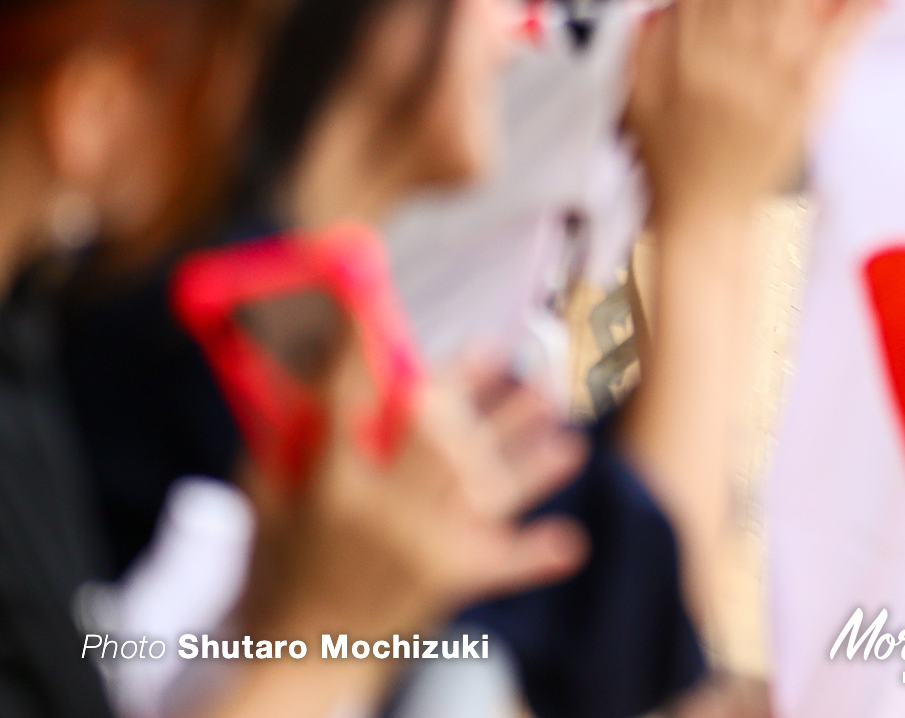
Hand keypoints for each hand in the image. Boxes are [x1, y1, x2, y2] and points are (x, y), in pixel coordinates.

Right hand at [239, 354, 588, 644]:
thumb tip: (303, 370)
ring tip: (562, 423)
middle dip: (474, 394)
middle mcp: (381, 515)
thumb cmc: (280, 573)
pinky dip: (533, 554)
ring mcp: (420, 549)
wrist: (297, 660)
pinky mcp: (446, 582)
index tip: (368, 312)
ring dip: (527, 457)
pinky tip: (570, 540)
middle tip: (508, 356)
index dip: (355, 352)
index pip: (345, 405)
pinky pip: (498, 566)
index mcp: (331, 489)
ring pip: (483, 489)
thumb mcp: (265, 502)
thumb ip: (280, 441)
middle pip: (437, 440)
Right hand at [627, 0, 873, 220]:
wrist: (703, 221)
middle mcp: (729, 67)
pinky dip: (852, 20)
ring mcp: (770, 87)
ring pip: (798, 9)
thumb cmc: (665, 161)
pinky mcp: (802, 108)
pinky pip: (831, 56)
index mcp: (687, 60)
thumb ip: (643, 46)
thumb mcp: (635, 99)